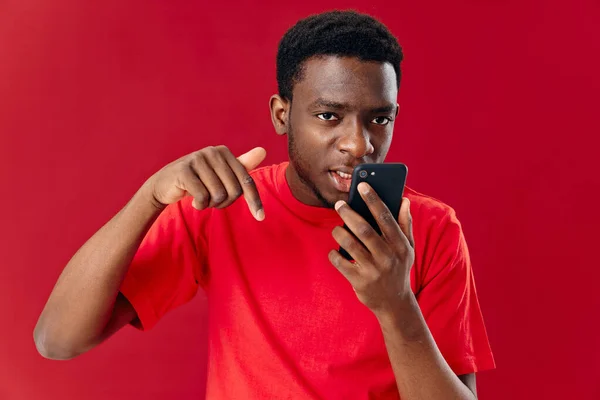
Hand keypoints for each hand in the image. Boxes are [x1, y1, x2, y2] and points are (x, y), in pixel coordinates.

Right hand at [142, 146, 266, 219]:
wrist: (164, 185)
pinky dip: (199, 205)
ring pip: (218, 195)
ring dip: (211, 204)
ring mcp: (197, 159)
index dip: (254, 201)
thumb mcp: (220, 174)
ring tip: (201, 199)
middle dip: (224, 203)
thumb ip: (242, 165)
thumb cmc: (198, 180)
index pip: (246, 181)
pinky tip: (192, 201)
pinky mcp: (184, 171)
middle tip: (212, 201)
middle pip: (233, 191)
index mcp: (224, 152)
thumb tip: (263, 151)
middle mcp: (212, 152)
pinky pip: (202, 197)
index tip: (260, 217)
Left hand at [329, 182, 414, 314]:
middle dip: (349, 213)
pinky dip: (334, 254)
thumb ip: (405, 224)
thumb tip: (404, 200)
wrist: (394, 303)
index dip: (373, 199)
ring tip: (336, 229)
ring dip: (339, 233)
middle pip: (364, 229)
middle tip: (339, 204)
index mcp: (400, 245)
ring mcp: (373, 270)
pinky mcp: (359, 281)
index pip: (385, 217)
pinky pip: (340, 262)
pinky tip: (335, 250)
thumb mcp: (407, 248)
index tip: (362, 185)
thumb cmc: (399, 268)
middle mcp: (387, 257)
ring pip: (349, 244)